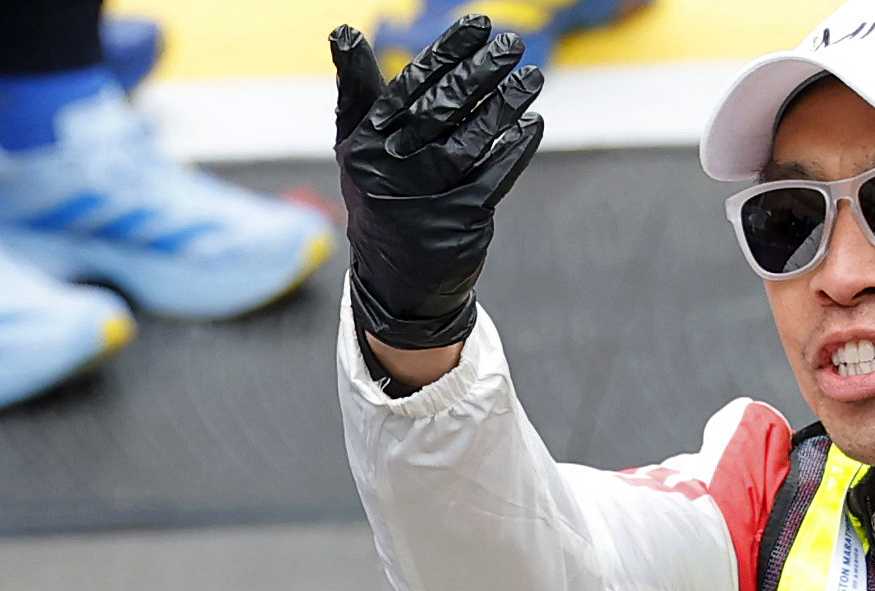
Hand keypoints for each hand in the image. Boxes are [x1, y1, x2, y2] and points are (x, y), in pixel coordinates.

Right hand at [329, 13, 542, 359]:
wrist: (393, 281)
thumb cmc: (378, 194)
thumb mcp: (356, 144)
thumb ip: (356, 87)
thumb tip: (342, 28)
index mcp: (366, 144)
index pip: (410, 87)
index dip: (447, 54)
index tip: (479, 25)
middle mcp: (391, 171)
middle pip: (442, 110)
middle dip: (481, 73)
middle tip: (512, 44)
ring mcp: (424, 201)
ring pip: (472, 141)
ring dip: (506, 107)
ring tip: (531, 78)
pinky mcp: (456, 224)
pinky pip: (494, 177)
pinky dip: (515, 148)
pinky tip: (532, 123)